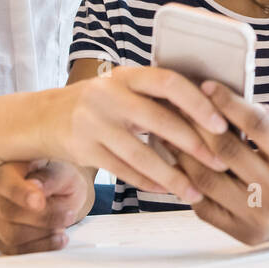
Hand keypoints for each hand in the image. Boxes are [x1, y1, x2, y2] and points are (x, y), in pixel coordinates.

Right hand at [0, 160, 90, 254]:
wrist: (62, 193)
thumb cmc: (60, 179)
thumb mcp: (64, 173)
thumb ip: (51, 177)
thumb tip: (35, 185)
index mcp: (6, 171)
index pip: (6, 184)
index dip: (21, 194)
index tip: (40, 202)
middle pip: (9, 214)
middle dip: (44, 219)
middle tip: (68, 215)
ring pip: (13, 237)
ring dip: (44, 235)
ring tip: (63, 226)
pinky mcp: (1, 239)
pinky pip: (16, 252)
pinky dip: (41, 248)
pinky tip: (57, 238)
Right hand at [52, 66, 229, 203]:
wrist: (45, 117)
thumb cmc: (100, 103)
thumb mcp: (125, 88)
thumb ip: (158, 98)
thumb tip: (212, 113)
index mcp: (127, 75)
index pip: (168, 82)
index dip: (198, 103)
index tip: (222, 124)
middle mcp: (108, 95)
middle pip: (158, 120)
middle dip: (193, 144)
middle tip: (220, 163)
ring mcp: (93, 122)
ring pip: (140, 154)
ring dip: (172, 176)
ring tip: (195, 191)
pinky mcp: (83, 149)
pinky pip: (123, 170)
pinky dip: (147, 182)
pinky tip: (167, 190)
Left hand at [174, 81, 268, 244]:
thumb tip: (234, 101)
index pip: (255, 125)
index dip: (228, 102)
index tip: (207, 85)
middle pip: (225, 151)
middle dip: (197, 124)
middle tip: (177, 105)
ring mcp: (259, 215)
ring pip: (207, 180)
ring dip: (182, 154)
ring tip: (168, 134)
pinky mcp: (245, 233)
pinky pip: (205, 208)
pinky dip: (188, 185)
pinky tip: (177, 167)